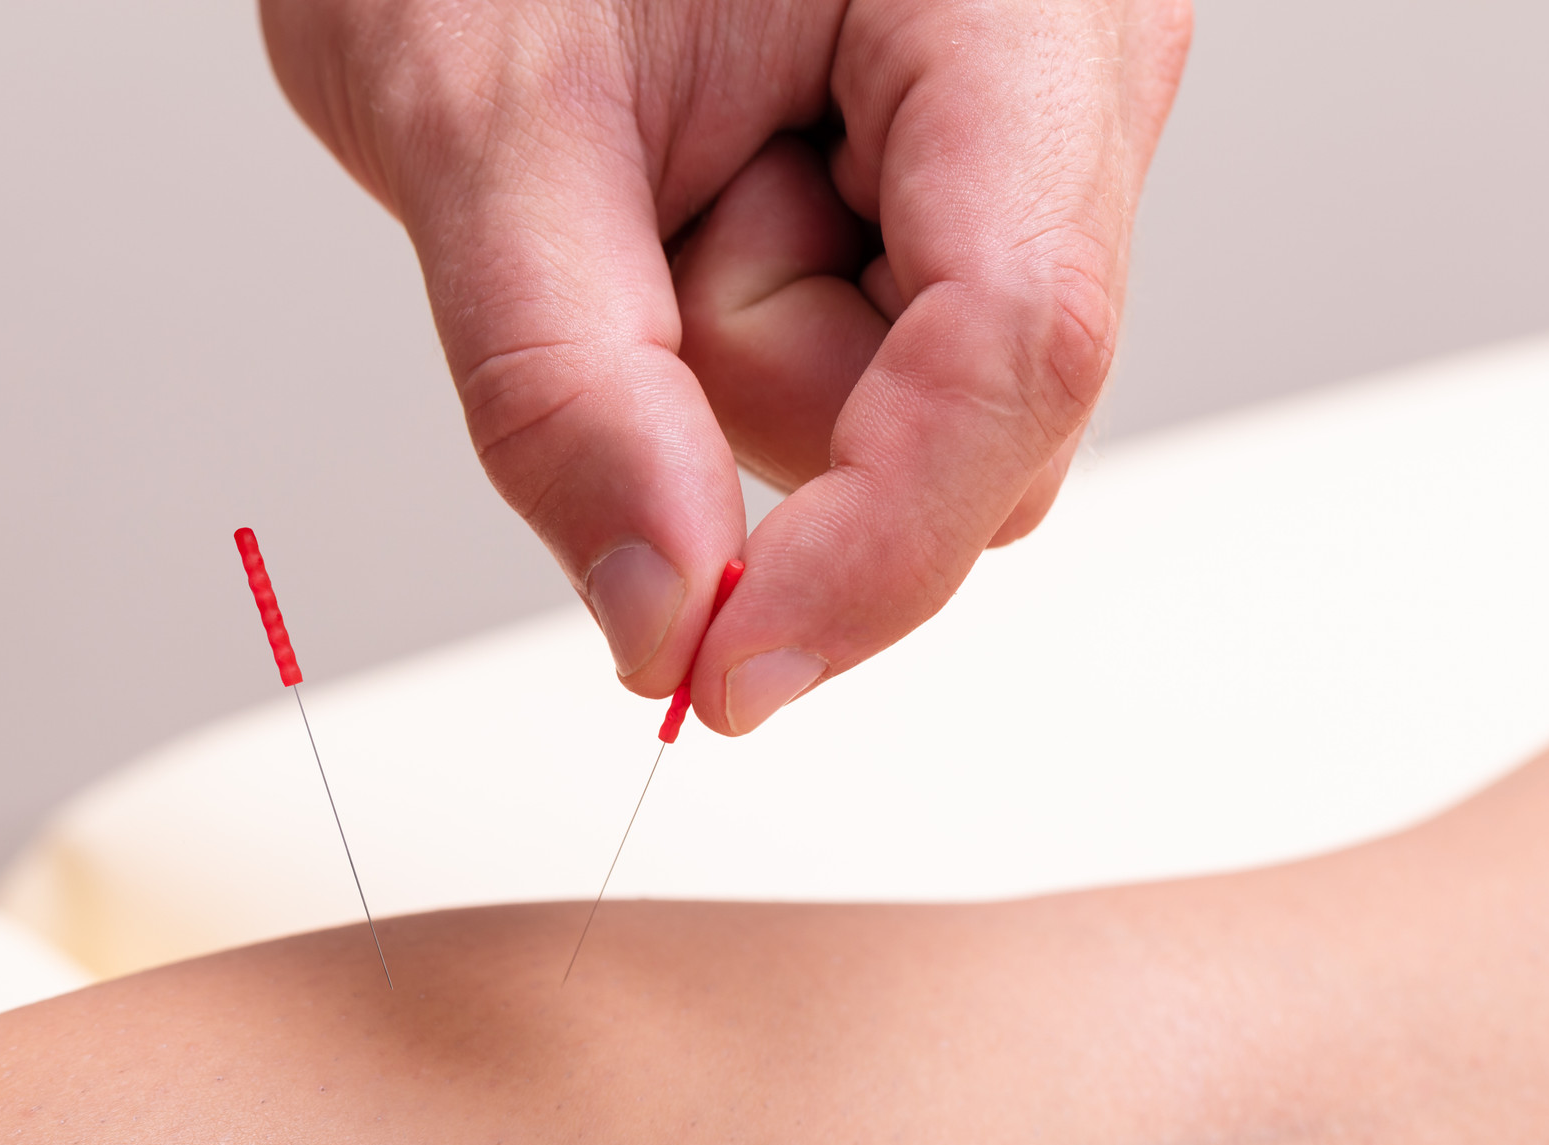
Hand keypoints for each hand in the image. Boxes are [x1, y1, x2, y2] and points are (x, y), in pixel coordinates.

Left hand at [262, 0, 1188, 730]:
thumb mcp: (481, 115)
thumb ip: (564, 384)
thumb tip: (661, 618)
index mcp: (1018, 6)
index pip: (1016, 343)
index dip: (875, 546)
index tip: (720, 672)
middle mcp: (1067, 78)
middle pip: (970, 417)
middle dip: (760, 380)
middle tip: (639, 209)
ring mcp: (1021, 144)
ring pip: (903, 418)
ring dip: (732, 346)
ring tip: (662, 162)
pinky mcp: (955, 196)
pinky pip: (866, 369)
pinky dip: (744, 325)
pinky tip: (702, 188)